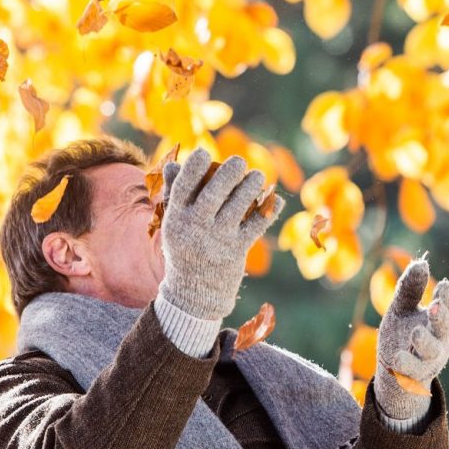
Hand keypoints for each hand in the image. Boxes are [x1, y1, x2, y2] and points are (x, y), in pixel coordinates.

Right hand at [156, 149, 284, 320]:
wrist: (194, 295)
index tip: (204, 153)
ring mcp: (217, 240)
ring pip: (237, 206)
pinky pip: (256, 226)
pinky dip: (268, 211)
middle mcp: (195, 228)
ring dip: (251, 187)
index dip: (194, 167)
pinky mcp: (236, 251)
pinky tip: (276, 200)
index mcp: (176, 218)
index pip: (183, 187)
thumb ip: (173, 195)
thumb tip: (175, 163)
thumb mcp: (172, 225)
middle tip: (240, 161)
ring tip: (258, 176)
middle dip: (229, 173)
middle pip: (214, 193)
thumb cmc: (184, 250)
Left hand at [371, 258, 448, 422]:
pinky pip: (412, 370)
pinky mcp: (414, 375)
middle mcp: (439, 339)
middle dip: (442, 318)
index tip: (443, 286)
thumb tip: (421, 262)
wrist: (392, 370)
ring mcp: (428, 359)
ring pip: (432, 351)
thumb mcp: (401, 308)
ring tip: (416, 333)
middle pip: (445, 328)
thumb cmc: (400, 334)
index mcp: (438, 320)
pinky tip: (396, 358)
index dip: (448, 297)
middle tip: (435, 307)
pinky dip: (406, 364)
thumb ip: (409, 288)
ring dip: (425, 341)